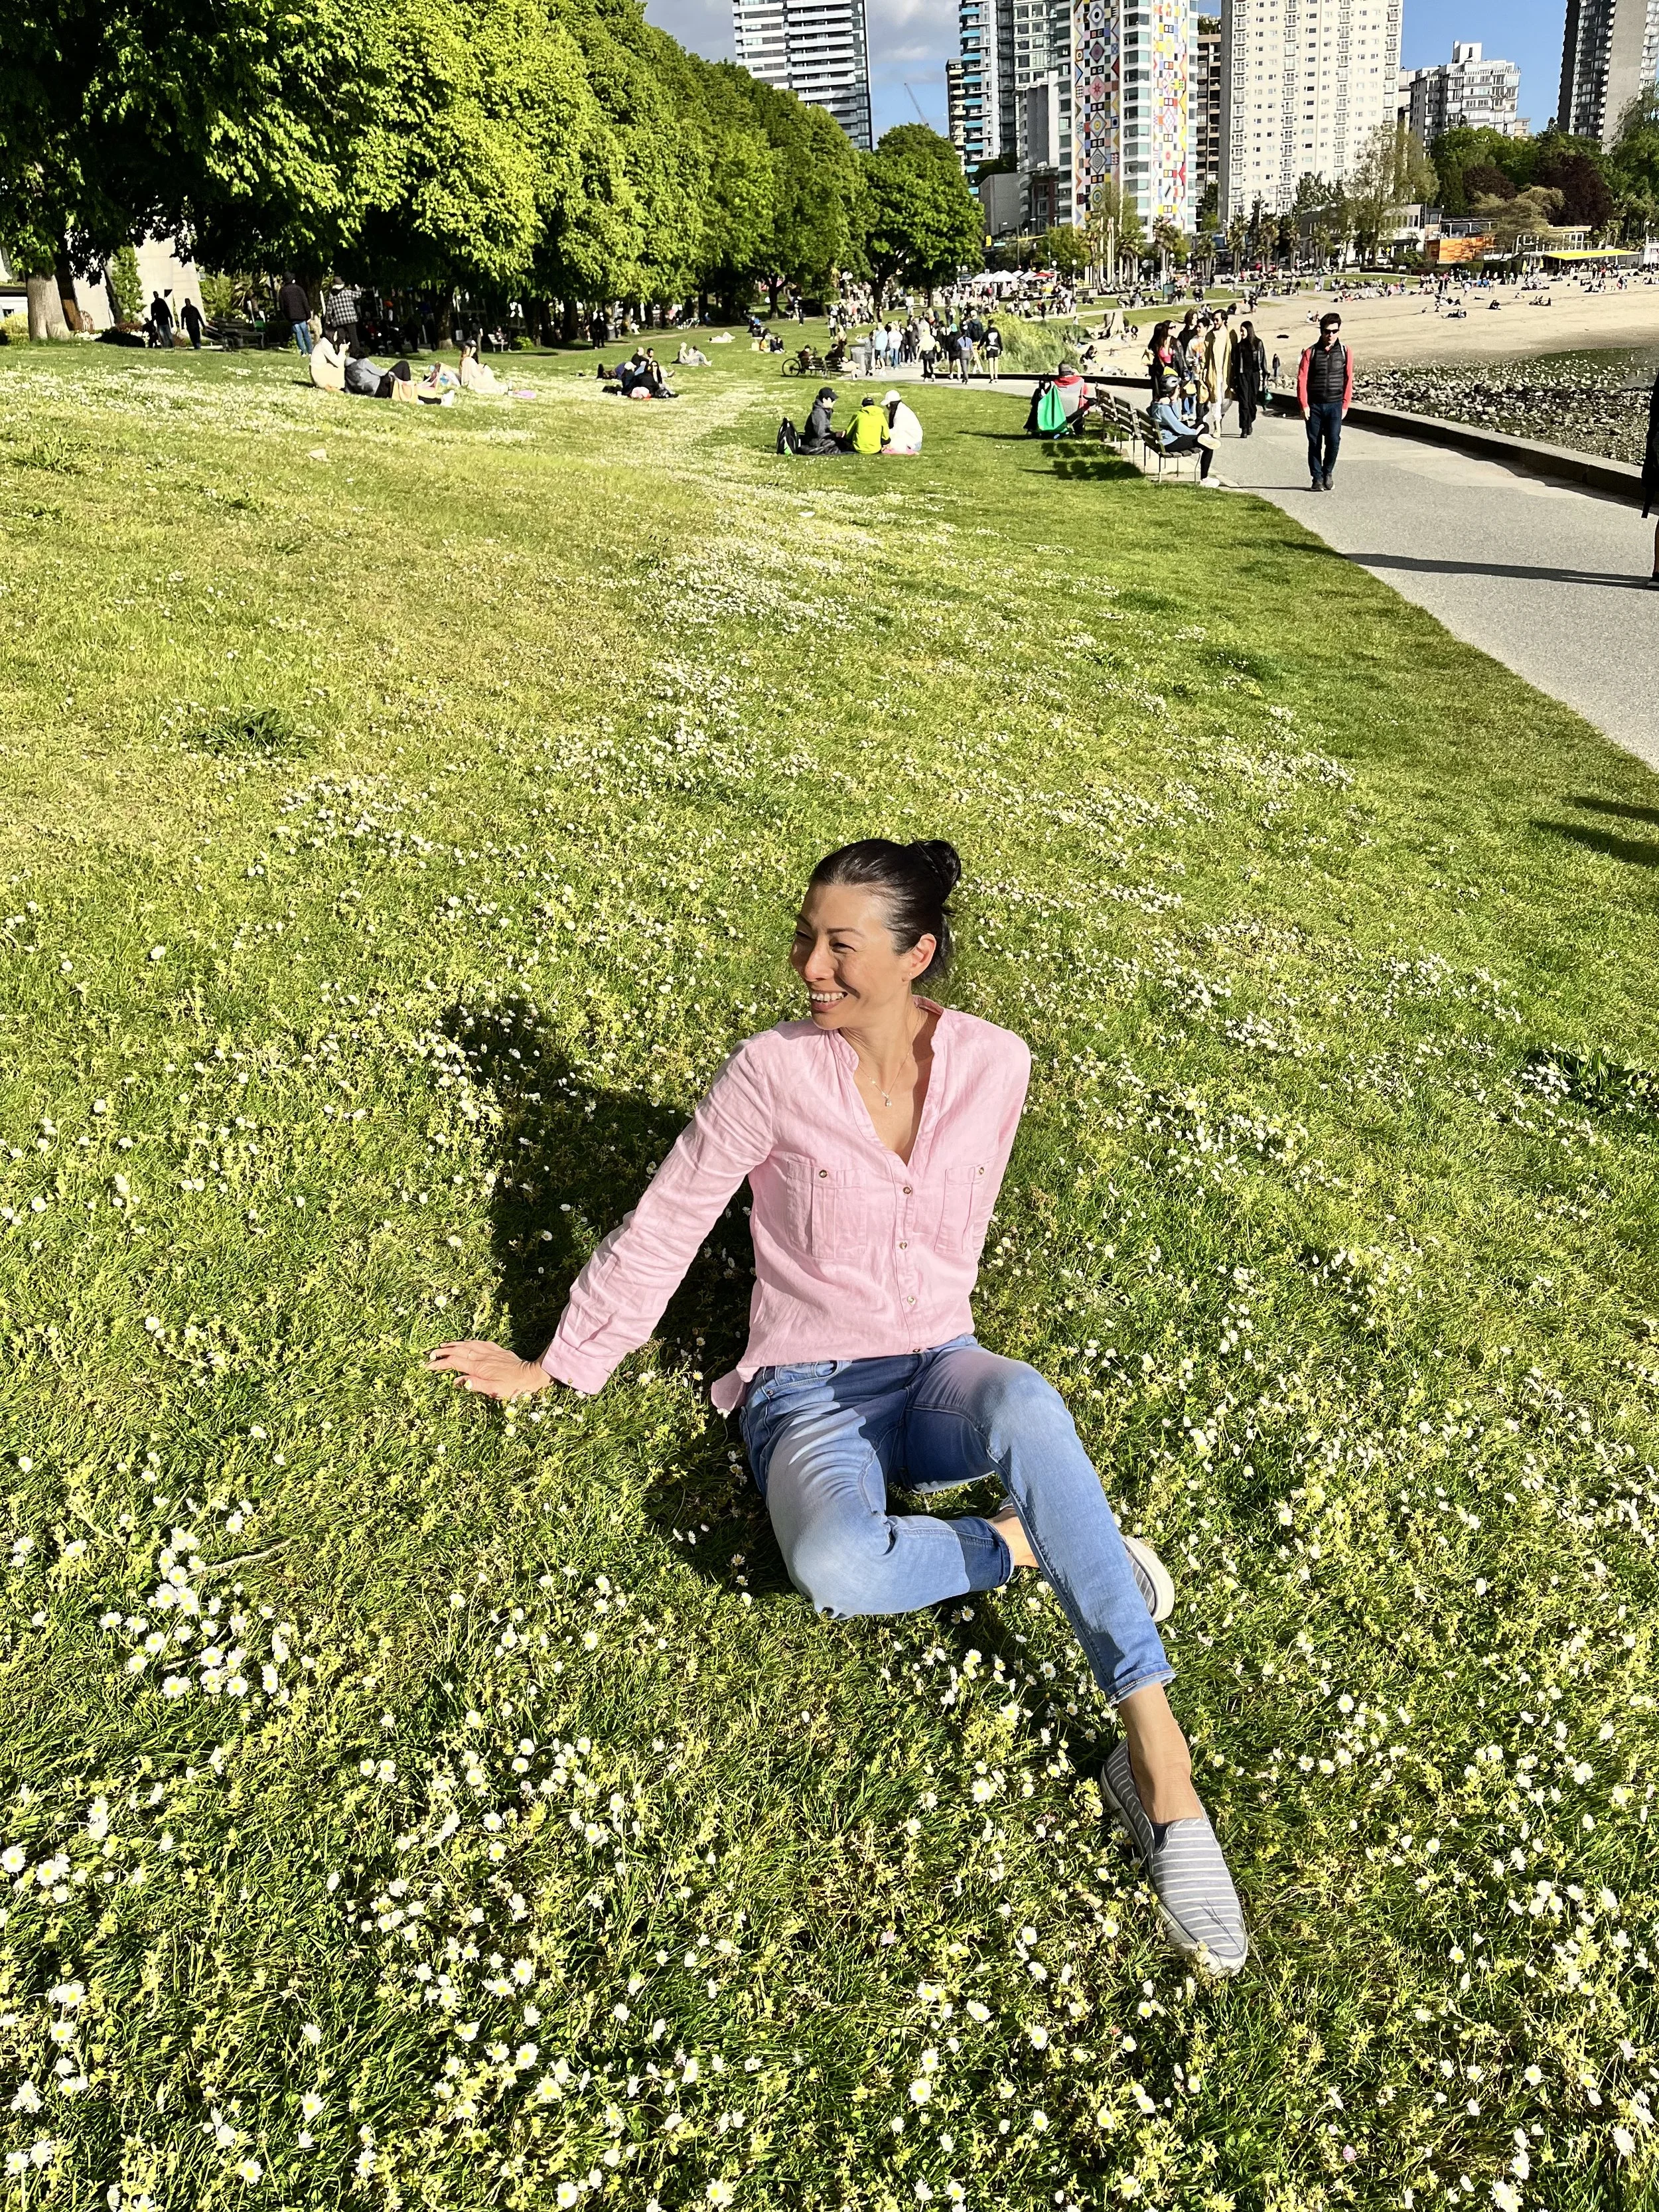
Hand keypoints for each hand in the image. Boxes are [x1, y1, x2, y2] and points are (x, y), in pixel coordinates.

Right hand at [427, 1340, 552, 1399]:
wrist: (531, 1375)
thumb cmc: (513, 1387)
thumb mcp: (492, 1390)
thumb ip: (473, 1384)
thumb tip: (455, 1381)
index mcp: (479, 1367)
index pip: (454, 1363)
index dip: (439, 1364)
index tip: (428, 1366)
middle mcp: (482, 1357)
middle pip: (458, 1350)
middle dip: (442, 1352)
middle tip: (430, 1354)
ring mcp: (490, 1352)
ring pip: (467, 1344)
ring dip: (453, 1344)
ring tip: (442, 1346)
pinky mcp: (498, 1350)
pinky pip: (479, 1342)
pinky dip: (468, 1341)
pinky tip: (466, 1342)